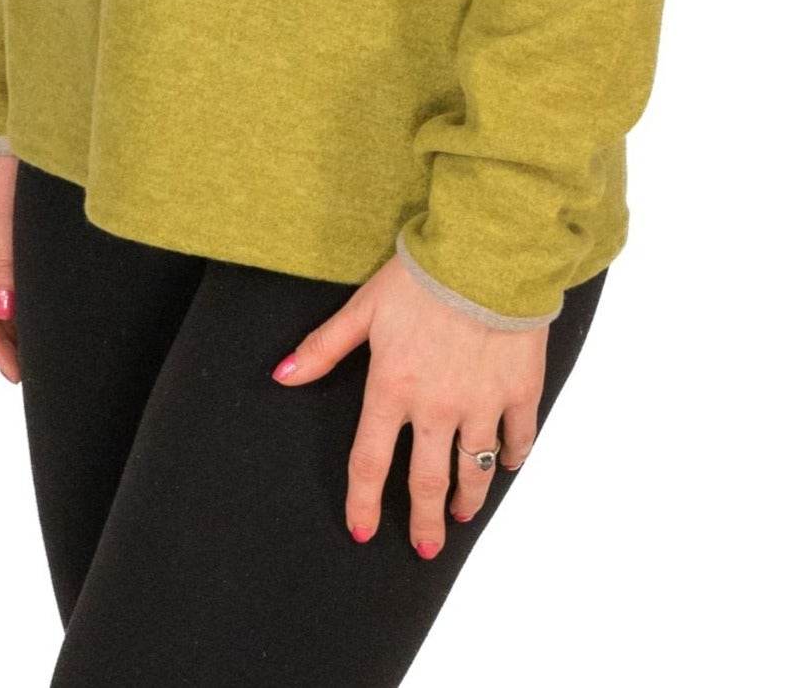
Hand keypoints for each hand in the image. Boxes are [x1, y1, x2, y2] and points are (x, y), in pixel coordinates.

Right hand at [0, 153, 20, 382]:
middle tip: (29, 371)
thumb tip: (4, 312)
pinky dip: (11, 296)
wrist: (8, 112)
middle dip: (0, 340)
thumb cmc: (4, 155)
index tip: (15, 373)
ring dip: (6, 321)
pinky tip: (28, 309)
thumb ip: (6, 260)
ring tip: (32, 350)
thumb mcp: (7, 209)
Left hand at [270, 253, 546, 557]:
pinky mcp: (520, 391)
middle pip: (426, 481)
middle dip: (423, 521)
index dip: (363, 501)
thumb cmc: (422, 275)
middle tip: (425, 547)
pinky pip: (518, 438)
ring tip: (463, 515)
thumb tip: (281, 376)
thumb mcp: (365, 307)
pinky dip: (513, 456)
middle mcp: (436, 408)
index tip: (361, 530)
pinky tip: (508, 464)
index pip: (370, 461)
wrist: (487, 253)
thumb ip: (324, 347)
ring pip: (474, 469)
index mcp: (393, 388)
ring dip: (468, 498)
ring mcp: (481, 403)